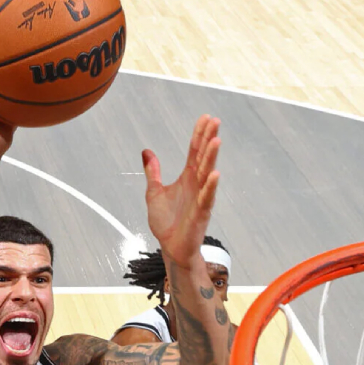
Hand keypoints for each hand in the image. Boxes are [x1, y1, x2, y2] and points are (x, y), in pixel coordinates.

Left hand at [141, 115, 220, 263]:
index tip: (205, 117)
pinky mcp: (201, 213)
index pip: (195, 151)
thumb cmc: (166, 222)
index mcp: (187, 178)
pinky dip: (210, 187)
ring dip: (211, 157)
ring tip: (216, 140)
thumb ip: (153, 172)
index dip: (199, 134)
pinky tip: (214, 174)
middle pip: (204, 157)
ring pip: (207, 173)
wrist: (170, 247)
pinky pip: (207, 198)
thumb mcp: (154, 192)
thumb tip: (147, 152)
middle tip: (215, 120)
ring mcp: (200, 198)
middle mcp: (196, 184)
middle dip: (209, 139)